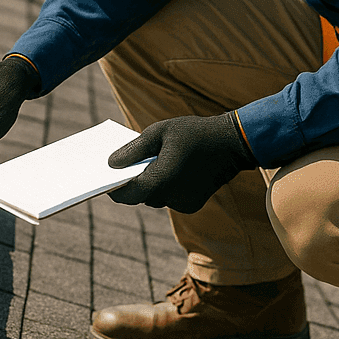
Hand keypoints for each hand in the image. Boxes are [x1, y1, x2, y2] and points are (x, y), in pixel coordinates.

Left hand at [107, 113, 255, 213]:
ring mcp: (182, 204)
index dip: (113, 187)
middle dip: (134, 181)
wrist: (233, 144)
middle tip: (125, 165)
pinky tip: (170, 168)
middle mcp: (169, 198)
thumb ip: (133, 150)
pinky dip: (167, 185)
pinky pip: (170, 197)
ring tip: (150, 162)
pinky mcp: (192, 205)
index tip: (105, 177)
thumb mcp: (159, 133)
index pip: (126, 194)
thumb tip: (111, 163)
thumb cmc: (194, 133)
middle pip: (141, 195)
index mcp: (159, 182)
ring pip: (156, 197)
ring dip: (152, 183)